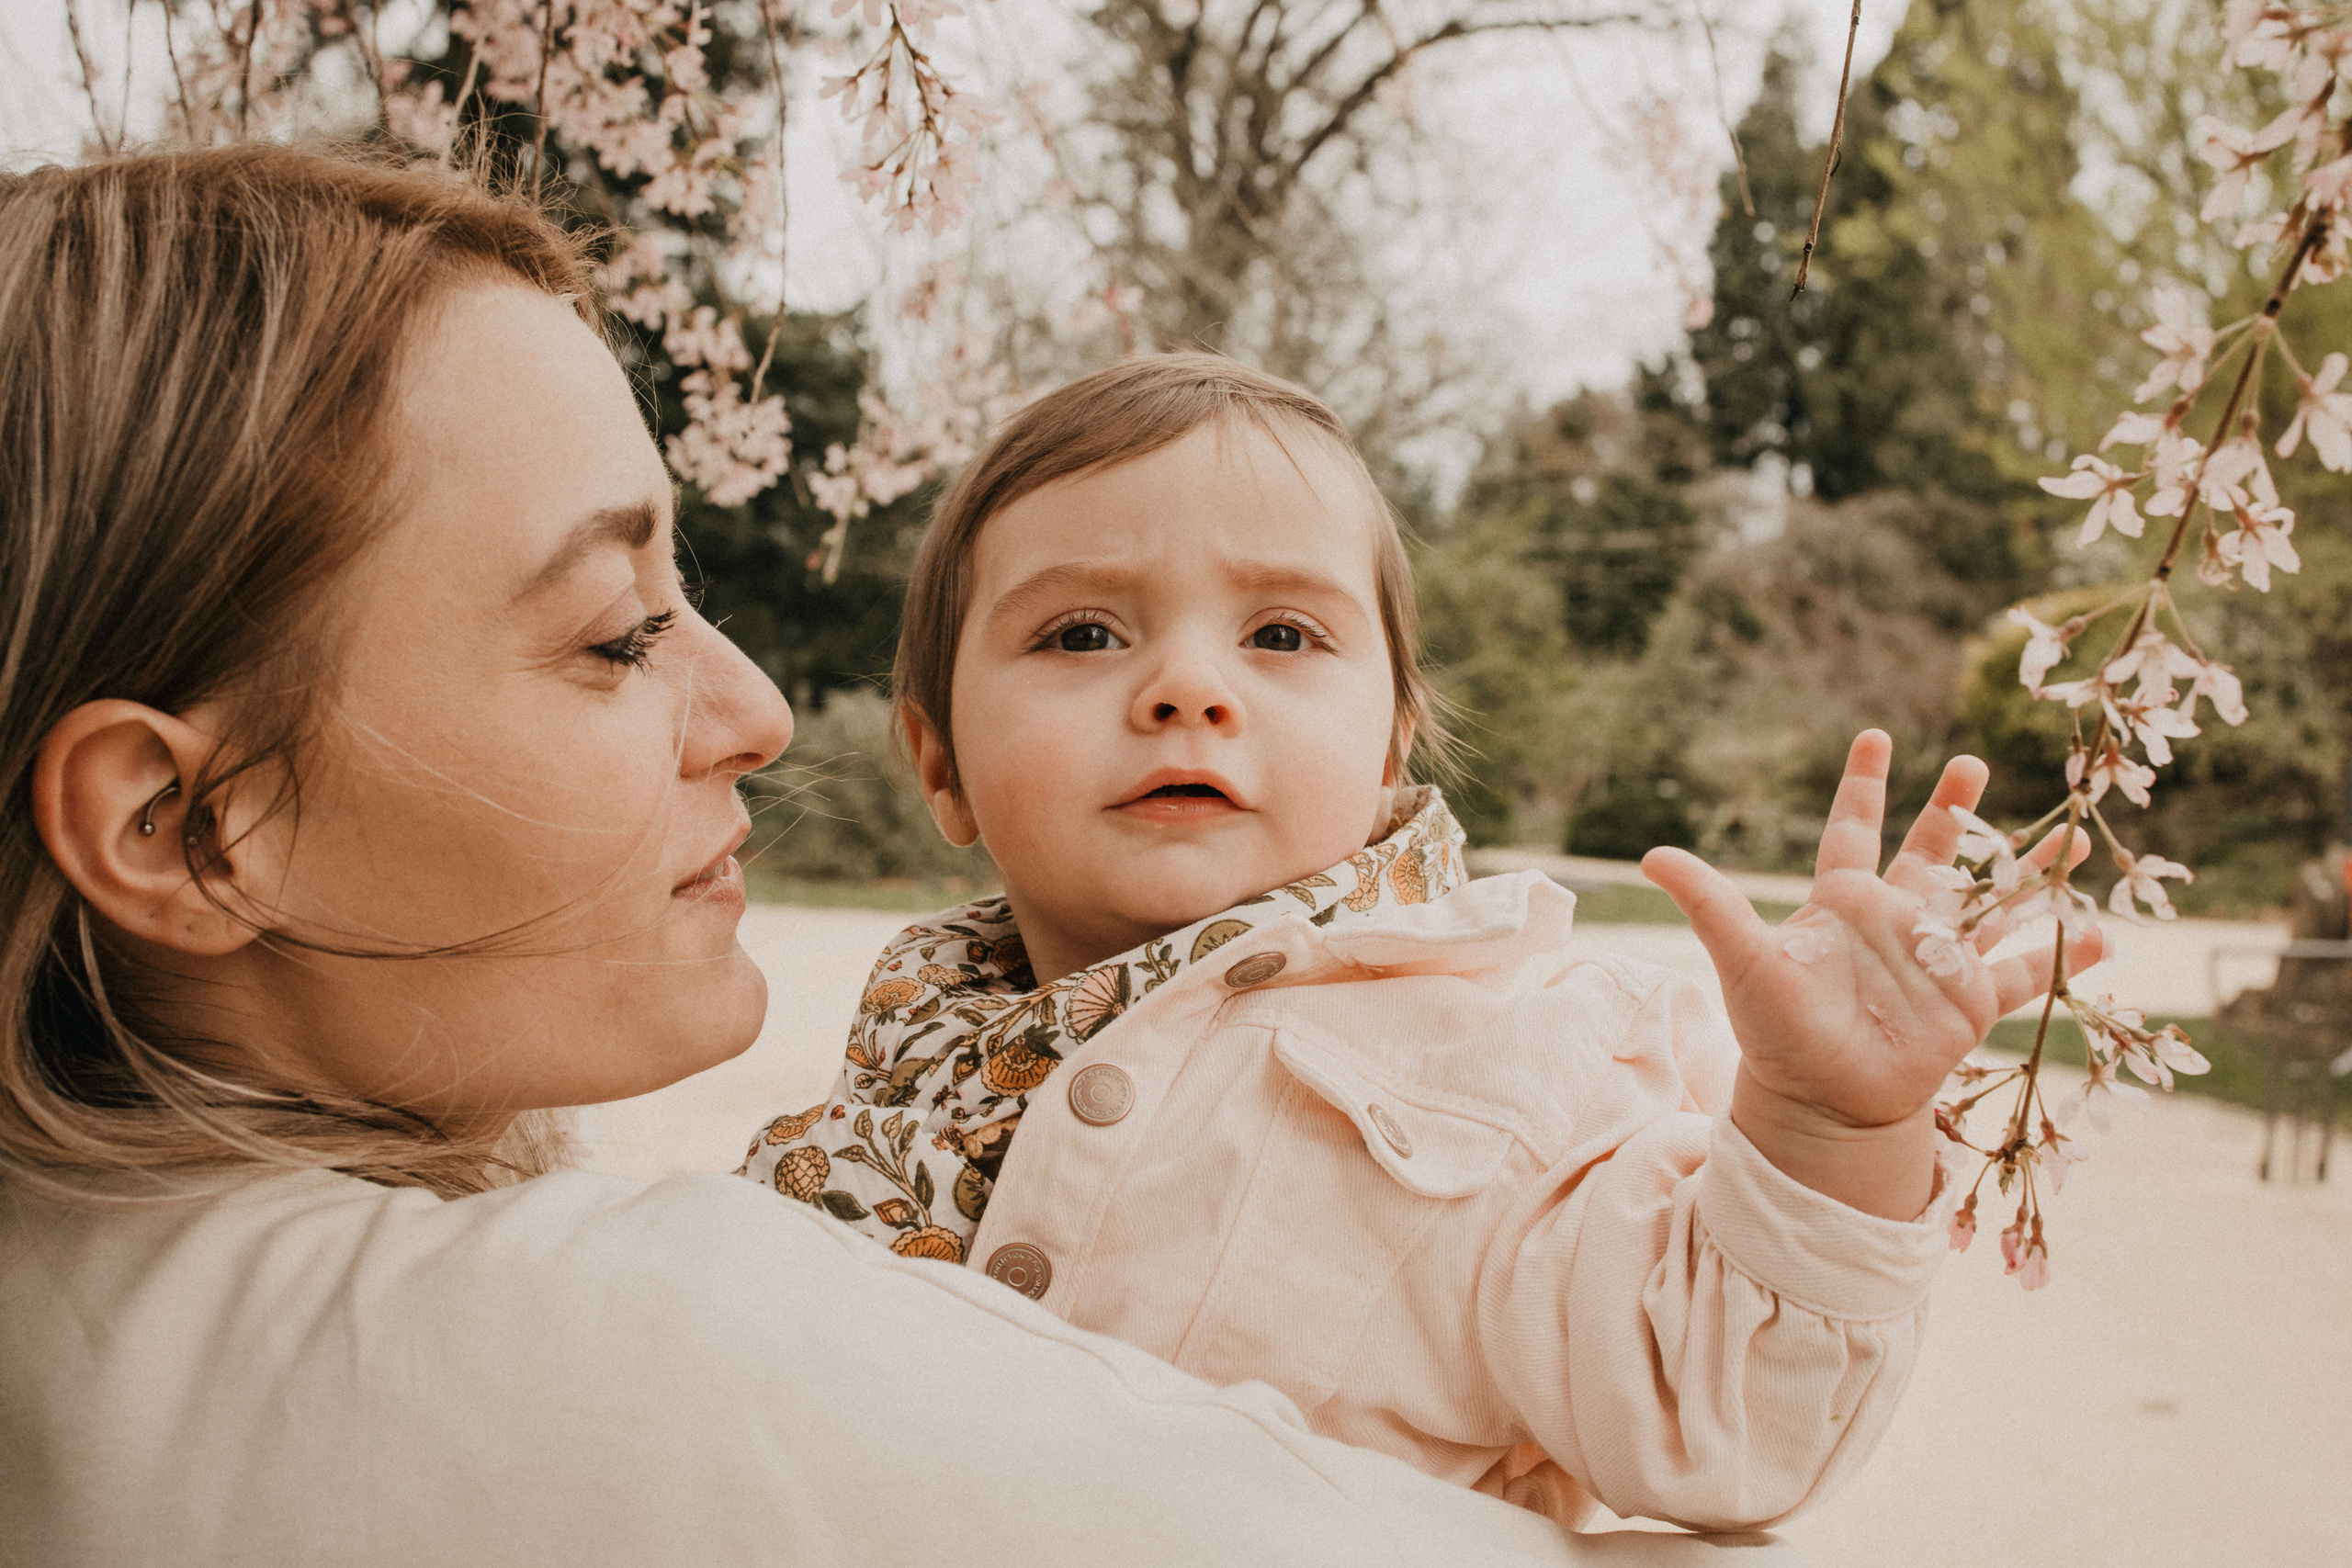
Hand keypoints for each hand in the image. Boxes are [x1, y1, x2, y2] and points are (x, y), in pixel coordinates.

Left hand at [1641, 731, 2100, 1219]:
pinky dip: (2064, 958)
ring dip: (2030, 873)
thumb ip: (1710, 904)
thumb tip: (1650, 855)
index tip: (1875, 734)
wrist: (1819, 1101)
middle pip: (1932, 852)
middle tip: (1974, 760)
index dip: (1864, 784)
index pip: (1853, 829)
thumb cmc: (1777, 1031)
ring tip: (2073, 838)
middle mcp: (1896, 921)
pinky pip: (2027, 976)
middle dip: (1952, 809)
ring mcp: (1938, 959)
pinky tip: (2104, 938)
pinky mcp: (1970, 1002)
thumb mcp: (1744, 960)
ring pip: (1994, 903)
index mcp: (1844, 902)